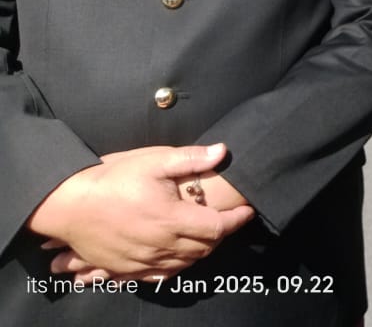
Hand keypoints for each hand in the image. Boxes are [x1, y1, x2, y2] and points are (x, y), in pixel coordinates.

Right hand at [28, 144, 254, 282]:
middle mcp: (160, 245)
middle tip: (229, 218)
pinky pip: (160, 275)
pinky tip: (180, 256)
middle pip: (204, 248)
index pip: (217, 228)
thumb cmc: (112, 179)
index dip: (237, 219)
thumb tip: (223, 151)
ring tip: (208, 234)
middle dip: (221, 234)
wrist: (69, 204)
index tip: (247, 210)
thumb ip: (191, 158)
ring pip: (184, 263)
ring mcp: (142, 260)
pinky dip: (177, 266)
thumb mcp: (153, 160)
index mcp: (171, 220)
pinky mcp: (126, 268)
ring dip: (202, 250)